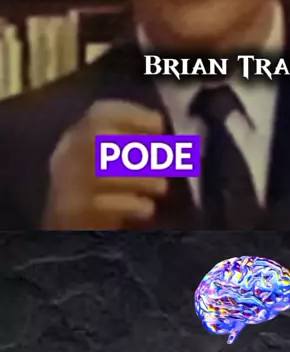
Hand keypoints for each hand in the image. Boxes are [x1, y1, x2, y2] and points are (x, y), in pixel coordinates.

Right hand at [42, 100, 167, 229]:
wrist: (73, 237)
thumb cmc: (103, 192)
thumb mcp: (112, 161)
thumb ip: (132, 142)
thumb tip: (160, 127)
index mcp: (74, 137)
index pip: (97, 114)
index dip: (131, 114)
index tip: (159, 123)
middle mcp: (64, 157)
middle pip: (95, 139)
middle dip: (135, 145)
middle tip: (163, 158)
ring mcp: (64, 186)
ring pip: (100, 173)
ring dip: (139, 178)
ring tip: (161, 186)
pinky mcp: (70, 214)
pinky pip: (101, 205)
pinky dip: (130, 204)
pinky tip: (147, 208)